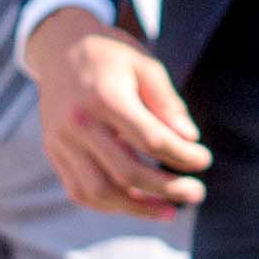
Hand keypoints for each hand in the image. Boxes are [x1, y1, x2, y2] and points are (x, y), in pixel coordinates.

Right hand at [30, 8, 209, 214]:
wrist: (59, 48)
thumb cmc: (111, 56)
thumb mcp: (145, 65)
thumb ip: (167, 103)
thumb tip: (189, 139)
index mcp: (104, 98)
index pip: (150, 139)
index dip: (181, 155)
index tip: (204, 160)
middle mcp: (78, 124)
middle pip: (126, 172)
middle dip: (166, 188)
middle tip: (196, 193)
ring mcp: (61, 142)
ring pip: (99, 192)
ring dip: (138, 208)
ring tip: (169, 209)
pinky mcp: (54, 153)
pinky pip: (81, 191)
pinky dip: (110, 204)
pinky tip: (137, 204)